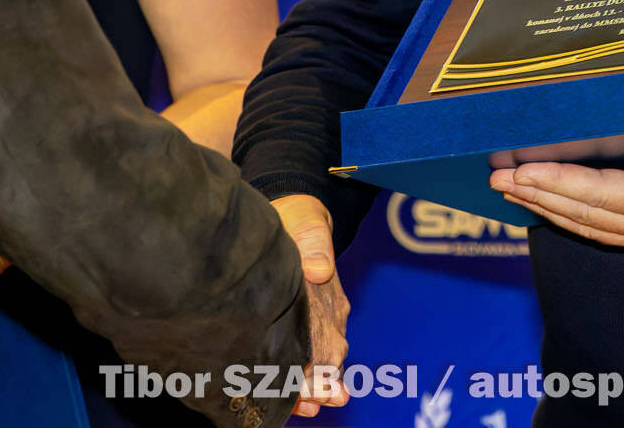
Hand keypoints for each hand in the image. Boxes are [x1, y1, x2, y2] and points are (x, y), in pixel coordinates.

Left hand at [270, 194, 349, 417]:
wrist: (294, 215)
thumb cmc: (299, 219)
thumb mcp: (307, 223)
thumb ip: (315, 243)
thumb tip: (320, 269)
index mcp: (328, 294)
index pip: (326, 340)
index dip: (318, 367)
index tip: (311, 384)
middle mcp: (329, 313)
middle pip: (325, 359)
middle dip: (317, 385)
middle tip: (309, 403)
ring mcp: (319, 320)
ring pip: (318, 364)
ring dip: (311, 388)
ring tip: (306, 408)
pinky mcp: (303, 322)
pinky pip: (307, 357)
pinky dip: (302, 381)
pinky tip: (299, 402)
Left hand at [490, 144, 623, 284]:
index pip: (597, 193)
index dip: (556, 181)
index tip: (520, 171)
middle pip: (579, 211)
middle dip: (535, 195)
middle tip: (494, 181)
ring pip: (585, 224)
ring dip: (546, 208)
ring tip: (512, 195)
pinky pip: (602, 231)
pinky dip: (573, 220)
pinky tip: (560, 214)